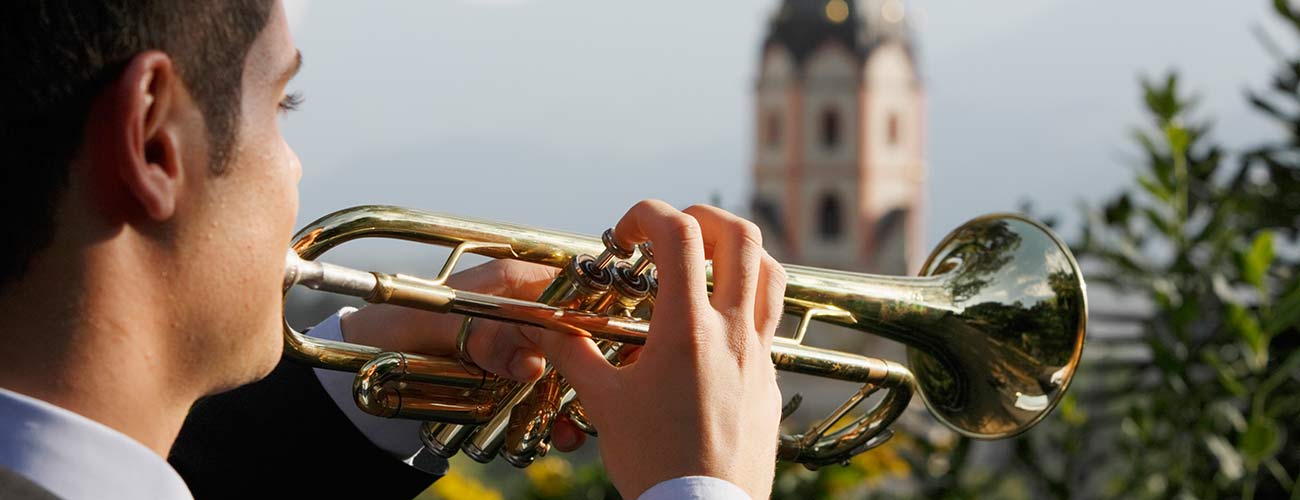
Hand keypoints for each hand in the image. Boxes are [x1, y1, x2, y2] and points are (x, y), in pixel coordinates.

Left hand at [338, 258, 587, 450]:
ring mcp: (521, 349)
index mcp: (512, 282)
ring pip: (568, 372)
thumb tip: (533, 363)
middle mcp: (524, 313)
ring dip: (576, 401)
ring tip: (574, 430)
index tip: (603, 356)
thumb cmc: (392, 328)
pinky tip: (558, 436)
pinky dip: (554, 418)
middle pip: (578, 337)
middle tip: (593, 401)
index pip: (573, 289)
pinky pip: (545, 398)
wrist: (360, 362)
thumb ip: (482, 337)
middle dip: (591, 371)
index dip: (594, 318)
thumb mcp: (430, 327)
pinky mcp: (513, 380)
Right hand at [534, 200, 786, 498]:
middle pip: (743, 236)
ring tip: (706, 263)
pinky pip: (771, 320)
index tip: (624, 235)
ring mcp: (758, 354)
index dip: (648, 214)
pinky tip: (716, 323)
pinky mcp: (769, 378)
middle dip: (704, 217)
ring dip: (740, 252)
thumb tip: (549, 327)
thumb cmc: (653, 462)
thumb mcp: (603, 404)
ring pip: (773, 273)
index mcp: (688, 330)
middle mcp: (733, 332)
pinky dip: (748, 300)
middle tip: (672, 232)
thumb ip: (574, 354)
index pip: (680, 234)